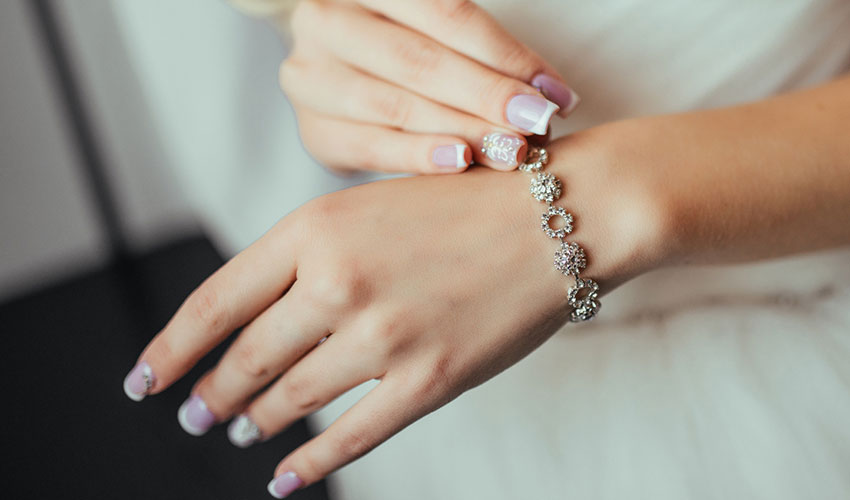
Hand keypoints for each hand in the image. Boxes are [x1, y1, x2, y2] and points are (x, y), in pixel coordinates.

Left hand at [122, 133, 666, 496]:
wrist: (558, 215)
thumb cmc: (464, 201)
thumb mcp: (368, 203)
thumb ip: (309, 252)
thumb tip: (256, 315)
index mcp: (316, 228)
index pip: (216, 301)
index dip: (172, 348)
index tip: (146, 379)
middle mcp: (339, 283)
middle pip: (248, 357)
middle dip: (212, 393)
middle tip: (196, 415)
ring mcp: (383, 336)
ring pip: (292, 398)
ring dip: (256, 421)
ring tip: (240, 431)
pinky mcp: (429, 379)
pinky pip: (351, 434)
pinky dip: (311, 462)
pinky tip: (286, 478)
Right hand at [279, 0, 579, 173]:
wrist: (342, 76)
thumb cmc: (407, 48)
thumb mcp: (436, 28)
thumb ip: (481, 52)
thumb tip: (550, 96)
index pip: (446, 14)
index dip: (504, 54)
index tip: (555, 91)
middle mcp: (327, 22)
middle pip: (419, 61)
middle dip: (487, 95)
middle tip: (538, 124)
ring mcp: (312, 77)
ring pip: (396, 106)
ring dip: (462, 130)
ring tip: (511, 150)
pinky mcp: (313, 129)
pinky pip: (370, 146)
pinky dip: (418, 156)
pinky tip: (460, 163)